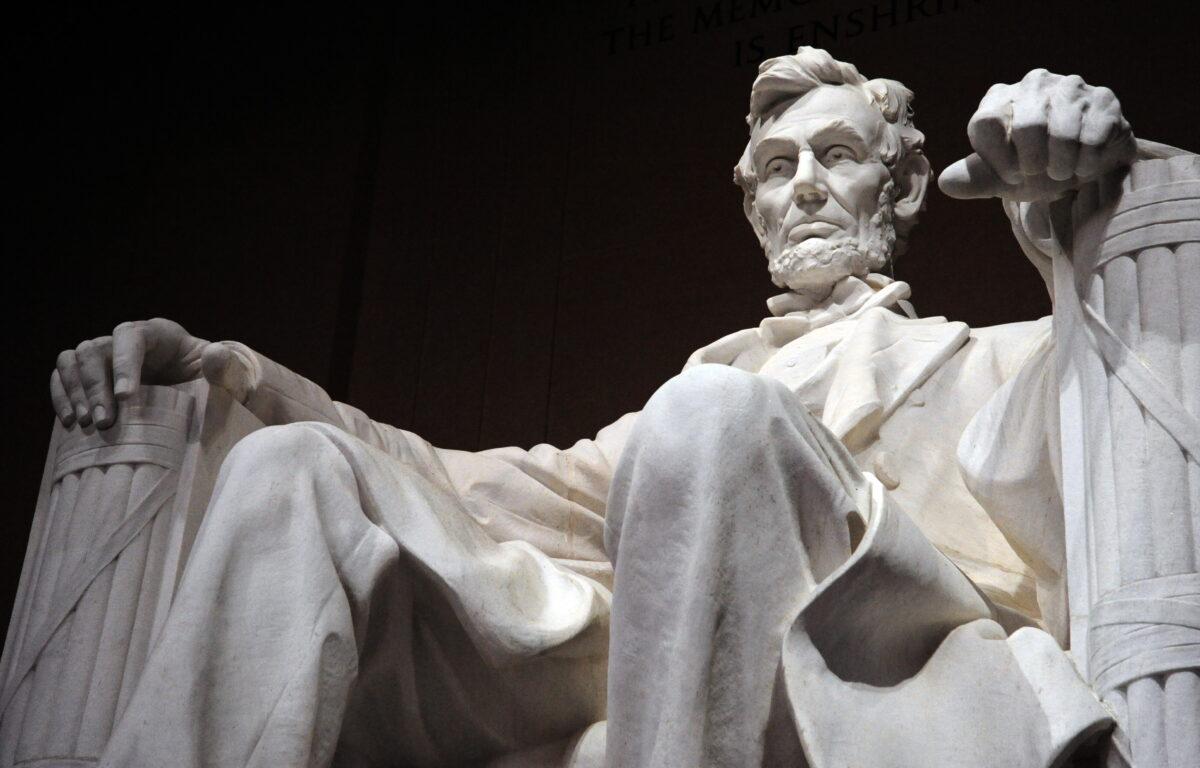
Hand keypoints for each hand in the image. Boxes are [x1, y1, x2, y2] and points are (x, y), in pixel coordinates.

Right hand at [50, 318, 253, 429]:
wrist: (214, 396)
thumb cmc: (224, 383)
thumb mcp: (235, 377)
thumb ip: (228, 368)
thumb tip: (213, 355)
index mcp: (161, 334)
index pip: (131, 337)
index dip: (124, 363)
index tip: (128, 398)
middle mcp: (128, 341)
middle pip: (96, 349)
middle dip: (96, 386)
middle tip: (105, 422)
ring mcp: (109, 358)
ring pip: (74, 360)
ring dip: (75, 391)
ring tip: (86, 423)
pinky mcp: (96, 378)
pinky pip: (65, 377)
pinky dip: (63, 396)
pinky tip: (70, 422)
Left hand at [939, 69, 1135, 201]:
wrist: (1082, 166)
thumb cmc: (1034, 168)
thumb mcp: (1000, 178)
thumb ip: (973, 179)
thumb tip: (946, 183)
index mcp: (999, 99)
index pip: (986, 123)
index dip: (999, 159)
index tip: (1012, 175)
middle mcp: (1033, 84)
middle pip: (1027, 126)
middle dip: (1034, 163)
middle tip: (1040, 173)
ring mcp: (1070, 87)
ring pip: (1063, 132)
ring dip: (1062, 165)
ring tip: (1062, 171)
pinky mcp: (1103, 98)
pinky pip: (1093, 136)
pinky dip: (1087, 162)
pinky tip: (1085, 164)